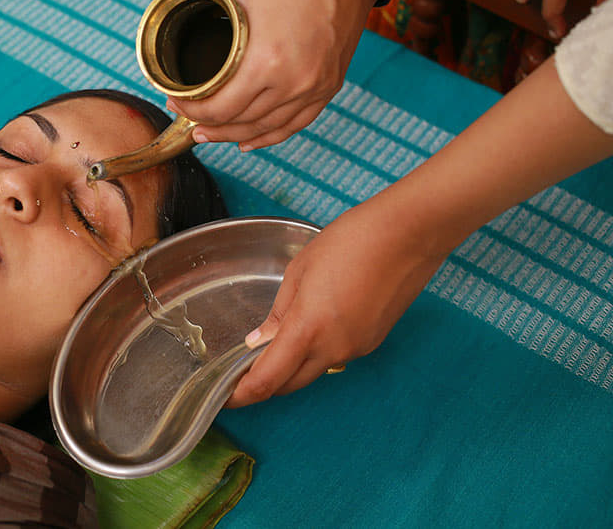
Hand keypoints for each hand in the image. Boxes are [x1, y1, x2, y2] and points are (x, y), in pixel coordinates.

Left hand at [167, 0, 377, 149]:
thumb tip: (163, 3)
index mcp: (267, 59)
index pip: (220, 108)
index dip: (191, 110)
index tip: (175, 99)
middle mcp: (294, 82)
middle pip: (239, 123)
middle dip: (206, 123)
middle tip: (185, 115)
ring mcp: (314, 89)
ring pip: (265, 130)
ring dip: (232, 135)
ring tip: (208, 131)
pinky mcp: (328, 89)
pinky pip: (293, 126)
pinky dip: (267, 137)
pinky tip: (245, 141)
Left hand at [227, 197, 448, 406]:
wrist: (407, 235)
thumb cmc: (349, 242)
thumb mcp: (299, 271)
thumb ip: (279, 312)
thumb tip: (260, 342)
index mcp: (308, 329)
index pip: (267, 380)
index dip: (242, 395)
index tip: (225, 397)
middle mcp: (333, 348)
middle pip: (289, 384)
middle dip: (264, 384)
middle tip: (242, 372)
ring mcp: (356, 348)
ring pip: (313, 372)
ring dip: (291, 368)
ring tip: (274, 347)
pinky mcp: (372, 342)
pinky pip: (335, 357)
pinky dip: (316, 353)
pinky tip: (311, 330)